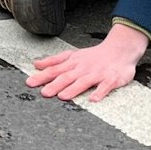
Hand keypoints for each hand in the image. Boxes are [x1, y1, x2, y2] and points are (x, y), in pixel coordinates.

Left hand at [25, 23, 149, 101]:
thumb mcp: (72, 55)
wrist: (120, 49)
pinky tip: (93, 100)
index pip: (55, 69)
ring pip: (84, 82)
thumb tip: (36, 64)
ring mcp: (97, 74)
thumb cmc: (94, 56)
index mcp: (73, 63)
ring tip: (63, 96)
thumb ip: (54, 61)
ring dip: (73, 89)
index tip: (30, 83)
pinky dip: (99, 92)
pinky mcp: (111, 79)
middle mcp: (83, 68)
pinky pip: (105, 86)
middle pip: (67, 77)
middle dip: (55, 85)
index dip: (42, 76)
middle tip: (44, 93)